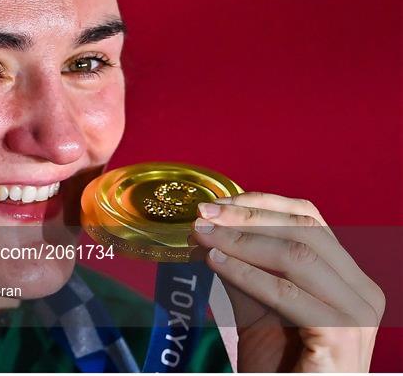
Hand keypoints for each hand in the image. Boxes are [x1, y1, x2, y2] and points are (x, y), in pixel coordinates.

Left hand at [191, 192, 384, 371]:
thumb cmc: (279, 363)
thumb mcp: (258, 304)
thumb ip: (242, 267)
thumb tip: (208, 230)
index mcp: (347, 277)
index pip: (309, 218)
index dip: (262, 204)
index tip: (218, 203)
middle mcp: (361, 289)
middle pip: (304, 229)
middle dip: (247, 216)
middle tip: (204, 214)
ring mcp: (358, 313)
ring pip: (297, 255)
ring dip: (240, 241)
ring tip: (202, 236)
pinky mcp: (342, 335)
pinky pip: (287, 293)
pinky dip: (247, 274)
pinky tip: (214, 262)